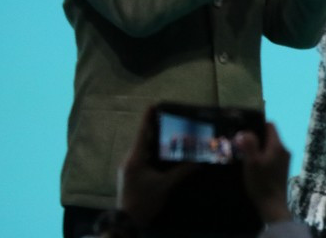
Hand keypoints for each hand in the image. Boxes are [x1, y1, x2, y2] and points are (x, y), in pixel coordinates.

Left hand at [116, 107, 194, 227]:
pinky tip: (163, 152)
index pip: (142, 132)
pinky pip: (142, 157)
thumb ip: (181, 171)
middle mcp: (130, 159)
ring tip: (169, 132)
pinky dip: (152, 152)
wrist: (126, 221)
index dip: (148, 117)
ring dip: (154, 141)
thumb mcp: (165, 185)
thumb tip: (199, 161)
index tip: (154, 104)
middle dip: (155, 128)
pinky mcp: (131, 174)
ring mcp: (129, 167)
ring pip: (142, 149)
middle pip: (143, 138)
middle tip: (169, 118)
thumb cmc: (144, 200)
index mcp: (135, 157)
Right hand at [235, 123, 292, 223]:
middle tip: (241, 144)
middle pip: (270, 137)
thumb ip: (249, 144)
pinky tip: (253, 167)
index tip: (245, 131)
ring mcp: (284, 161)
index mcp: (278, 146)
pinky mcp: (282, 170)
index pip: (270, 125)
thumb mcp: (252, 162)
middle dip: (256, 138)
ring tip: (245, 156)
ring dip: (258, 149)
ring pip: (270, 148)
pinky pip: (271, 157)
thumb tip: (245, 131)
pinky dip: (262, 158)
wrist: (273, 206)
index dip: (257, 125)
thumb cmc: (261, 182)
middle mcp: (284, 150)